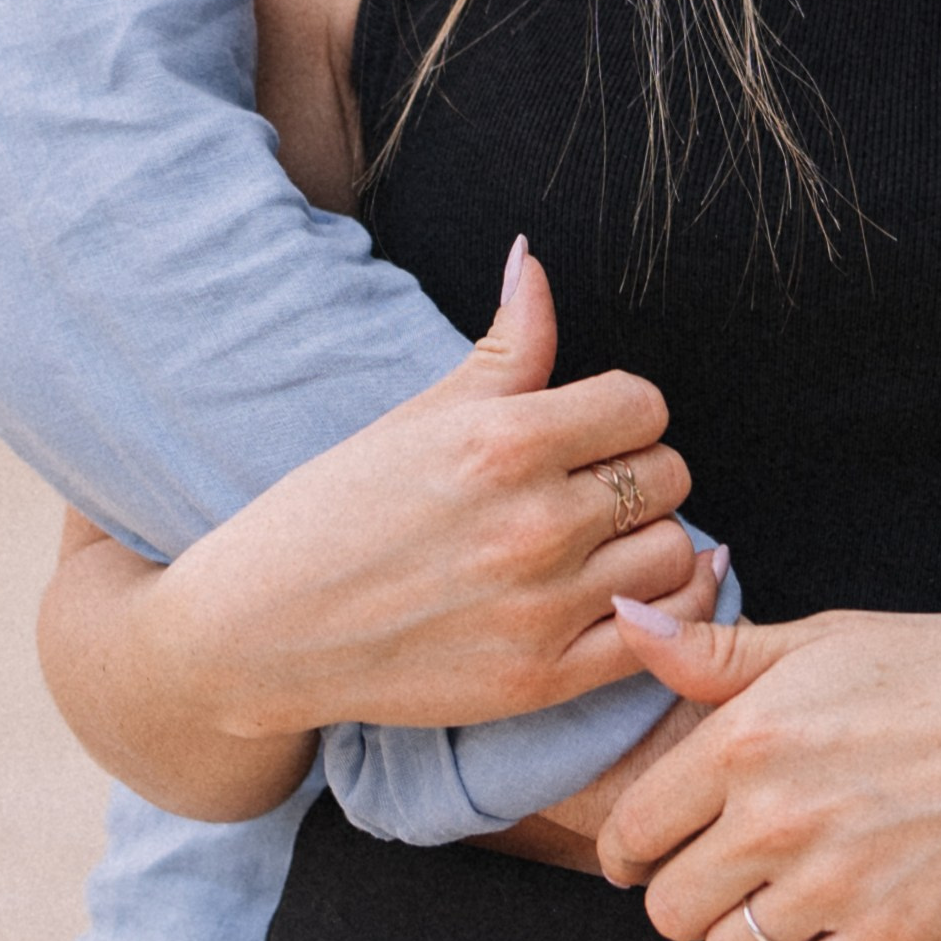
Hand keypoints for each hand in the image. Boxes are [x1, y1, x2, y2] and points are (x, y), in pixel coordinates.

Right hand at [155, 244, 698, 738]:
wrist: (262, 629)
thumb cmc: (335, 511)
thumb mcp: (421, 415)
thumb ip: (505, 344)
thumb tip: (535, 261)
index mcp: (504, 442)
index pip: (643, 404)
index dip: (621, 413)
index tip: (589, 432)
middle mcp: (534, 523)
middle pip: (669, 476)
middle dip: (636, 473)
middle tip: (589, 489)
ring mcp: (543, 607)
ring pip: (677, 554)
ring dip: (647, 544)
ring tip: (598, 546)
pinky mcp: (543, 679)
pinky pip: (662, 635)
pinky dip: (662, 612)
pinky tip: (624, 595)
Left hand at [596, 603, 940, 940]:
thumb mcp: (829, 639)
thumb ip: (716, 650)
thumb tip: (626, 619)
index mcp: (747, 733)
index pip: (633, 829)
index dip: (632, 850)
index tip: (651, 855)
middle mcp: (776, 813)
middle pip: (670, 911)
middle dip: (690, 899)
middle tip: (725, 882)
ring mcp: (834, 883)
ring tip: (785, 907)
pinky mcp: (891, 939)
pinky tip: (833, 940)